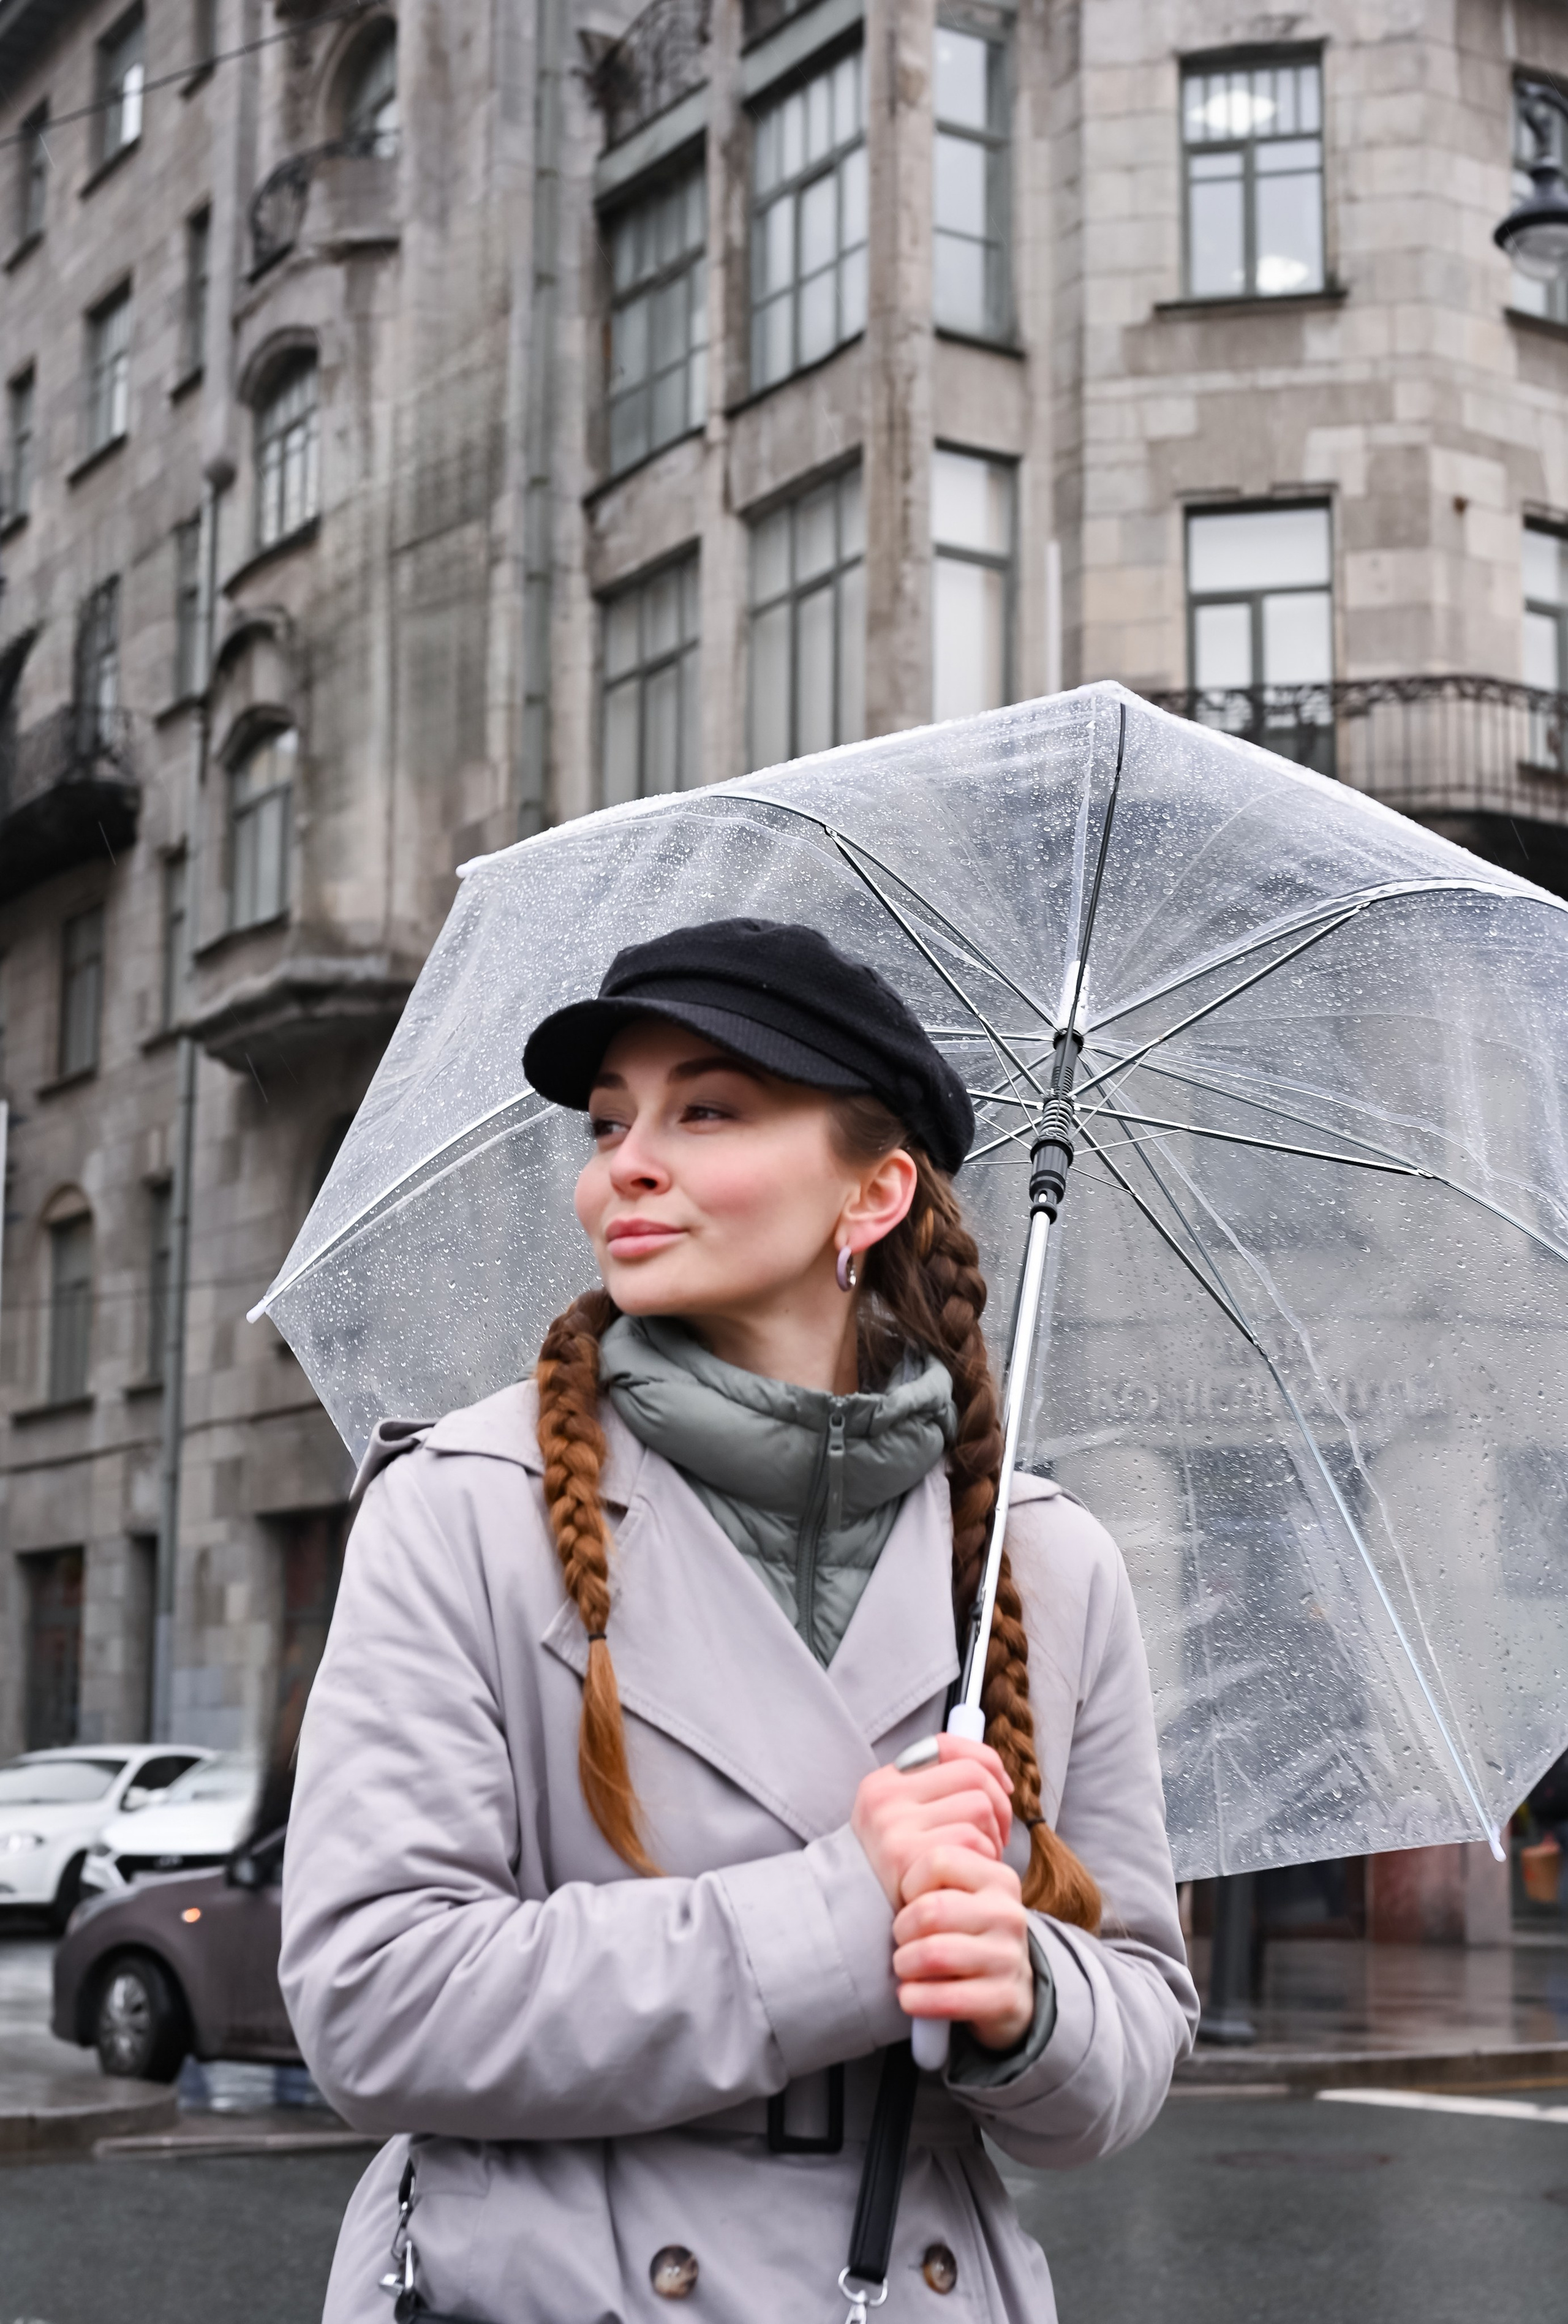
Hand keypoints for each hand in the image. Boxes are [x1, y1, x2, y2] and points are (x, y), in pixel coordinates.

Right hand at [850, 1735, 1013, 1912]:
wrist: (858, 1917)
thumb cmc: (896, 1871)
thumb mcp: (901, 1822)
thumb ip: (935, 1794)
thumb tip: (997, 1777)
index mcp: (885, 1782)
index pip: (946, 1745)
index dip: (987, 1760)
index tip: (1004, 1786)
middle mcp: (886, 1798)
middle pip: (973, 1775)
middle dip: (1000, 1804)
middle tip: (999, 1833)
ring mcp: (894, 1827)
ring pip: (978, 1806)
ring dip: (992, 1835)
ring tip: (980, 1856)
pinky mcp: (908, 1858)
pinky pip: (972, 1840)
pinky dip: (983, 1857)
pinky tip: (970, 1872)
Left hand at [893, 1849, 1033, 2051]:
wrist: (1008, 1985)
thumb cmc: (968, 1932)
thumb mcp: (961, 1895)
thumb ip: (933, 1879)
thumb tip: (886, 1869)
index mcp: (998, 1878)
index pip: (938, 1861)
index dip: (910, 1883)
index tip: (909, 1901)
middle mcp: (1008, 1914)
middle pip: (930, 1910)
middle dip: (902, 1929)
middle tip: (902, 1940)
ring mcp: (1009, 1958)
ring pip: (933, 1954)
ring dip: (905, 1964)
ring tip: (905, 1966)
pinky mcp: (1005, 1998)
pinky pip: (945, 1998)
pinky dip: (915, 1999)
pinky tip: (910, 1996)